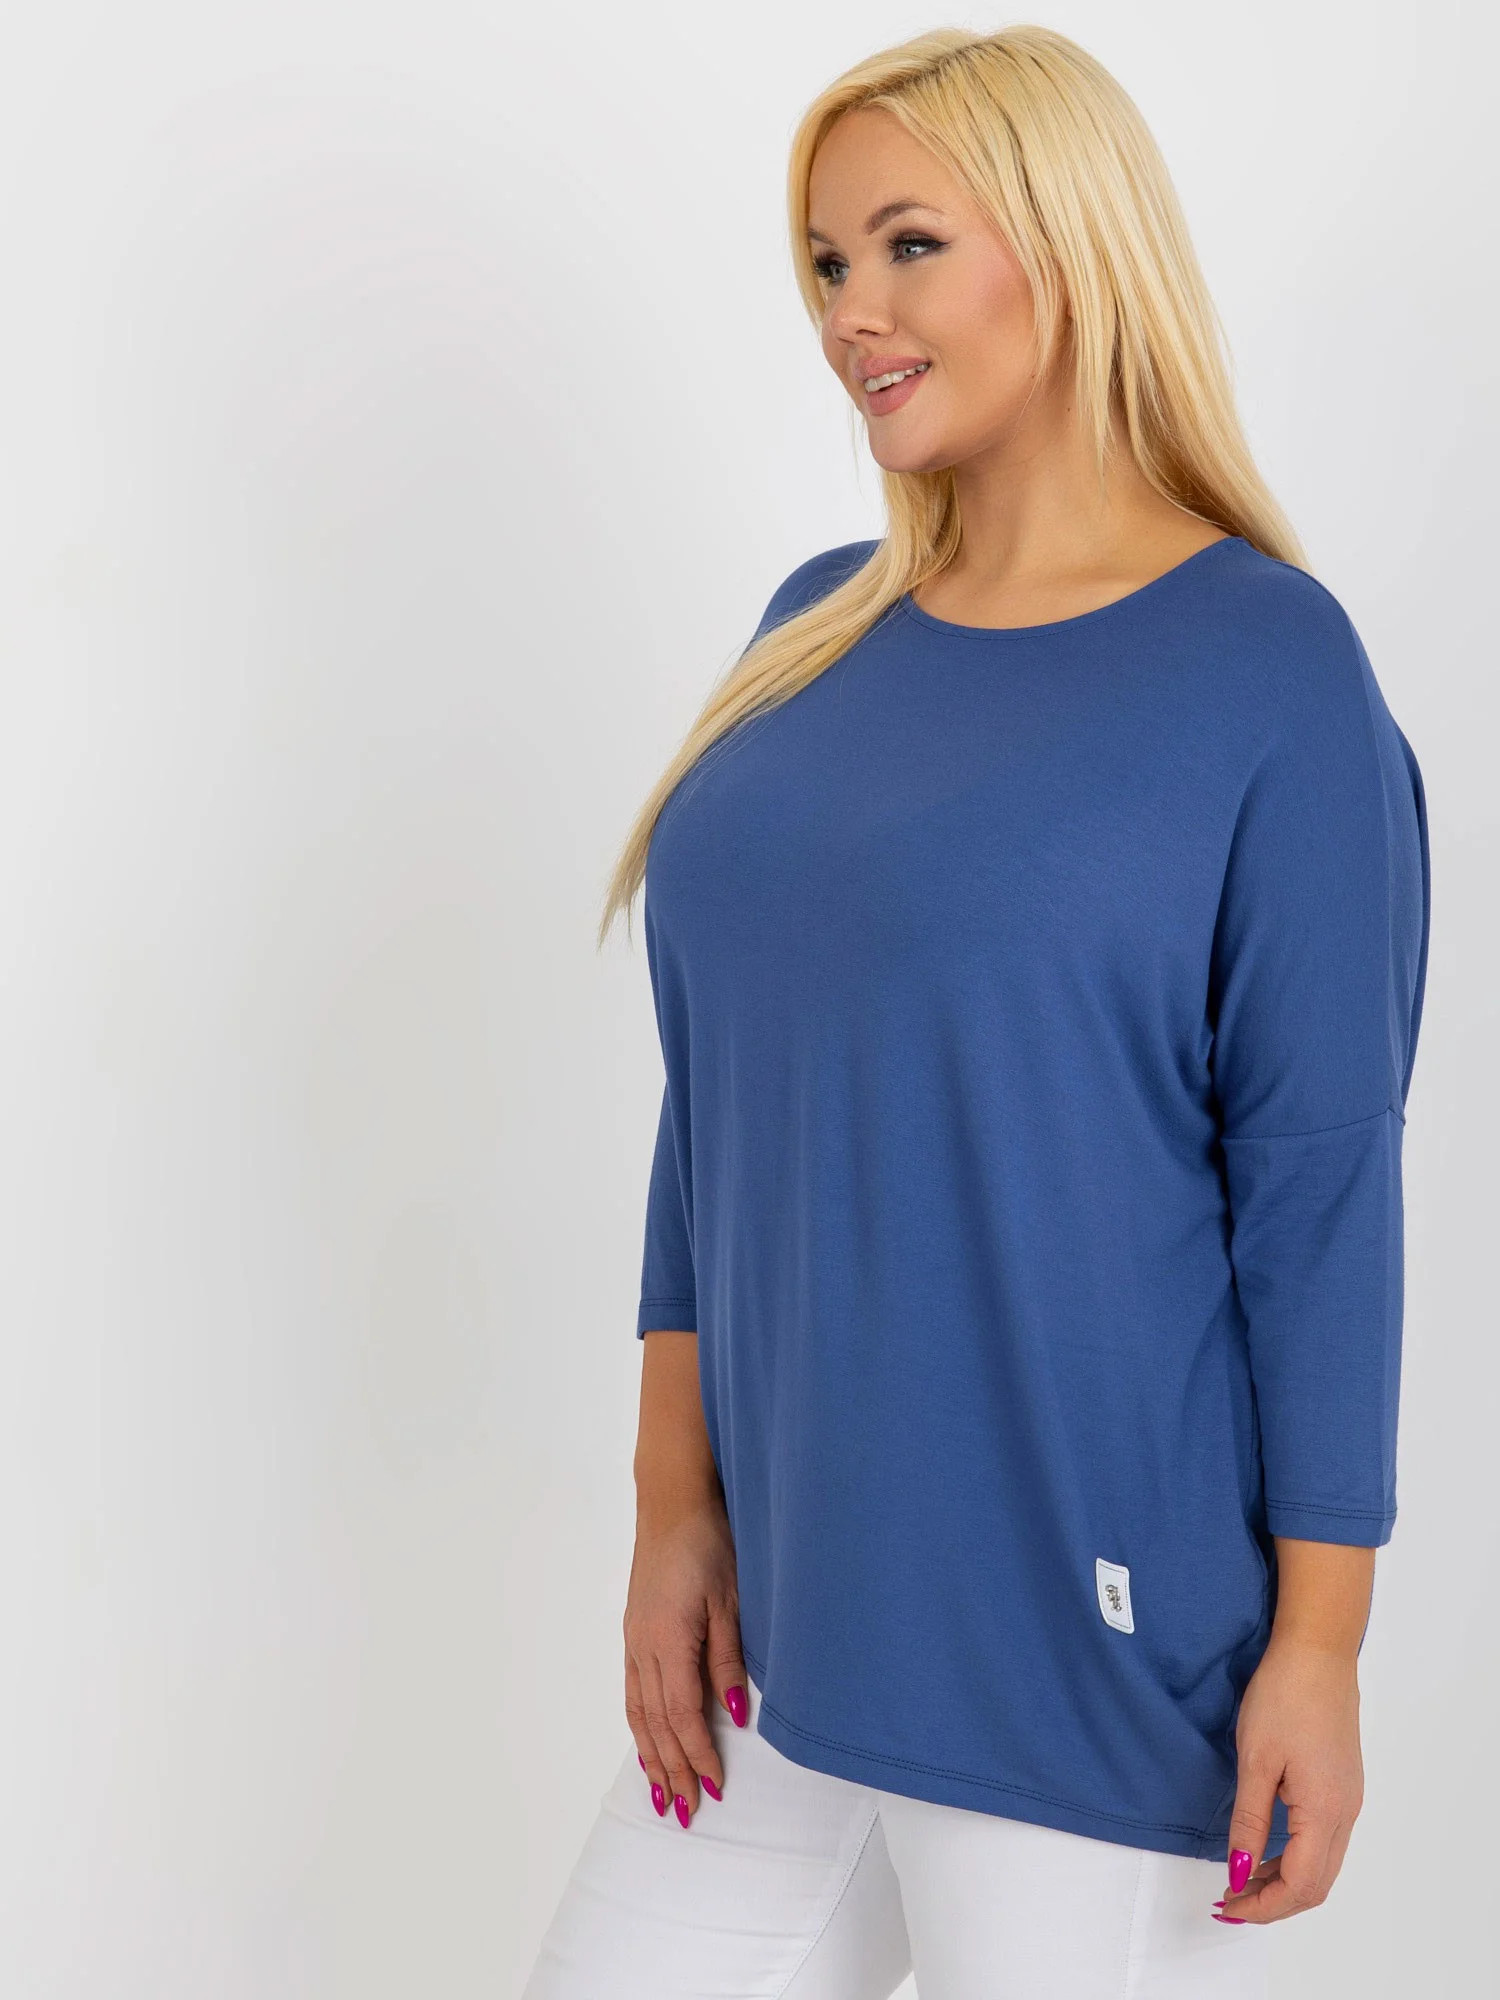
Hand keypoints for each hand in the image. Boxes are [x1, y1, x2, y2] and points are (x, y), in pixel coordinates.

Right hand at [622, 1492, 748, 1825]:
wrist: (672, 1503)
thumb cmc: (709, 1544)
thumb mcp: (732, 1600)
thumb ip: (729, 1660)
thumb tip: (736, 1715)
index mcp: (669, 1640)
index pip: (682, 1715)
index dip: (698, 1756)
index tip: (715, 1790)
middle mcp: (644, 1647)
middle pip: (655, 1724)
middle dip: (672, 1771)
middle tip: (685, 1814)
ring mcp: (634, 1640)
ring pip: (638, 1713)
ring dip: (650, 1756)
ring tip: (660, 1796)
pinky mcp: (634, 1632)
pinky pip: (633, 1692)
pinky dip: (640, 1726)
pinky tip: (647, 1742)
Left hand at [1218, 1631, 1364, 1922]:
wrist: (1317, 1652)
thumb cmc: (1283, 1697)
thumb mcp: (1256, 1761)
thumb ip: (1249, 1821)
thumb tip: (1241, 1871)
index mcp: (1325, 1812)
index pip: (1300, 1885)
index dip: (1263, 1904)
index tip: (1227, 1904)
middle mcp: (1346, 1813)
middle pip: (1316, 1884)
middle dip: (1274, 1901)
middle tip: (1231, 1899)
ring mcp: (1349, 1799)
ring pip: (1322, 1864)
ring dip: (1285, 1879)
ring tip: (1243, 1875)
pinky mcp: (1344, 1784)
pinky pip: (1325, 1840)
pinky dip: (1296, 1855)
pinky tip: (1267, 1845)